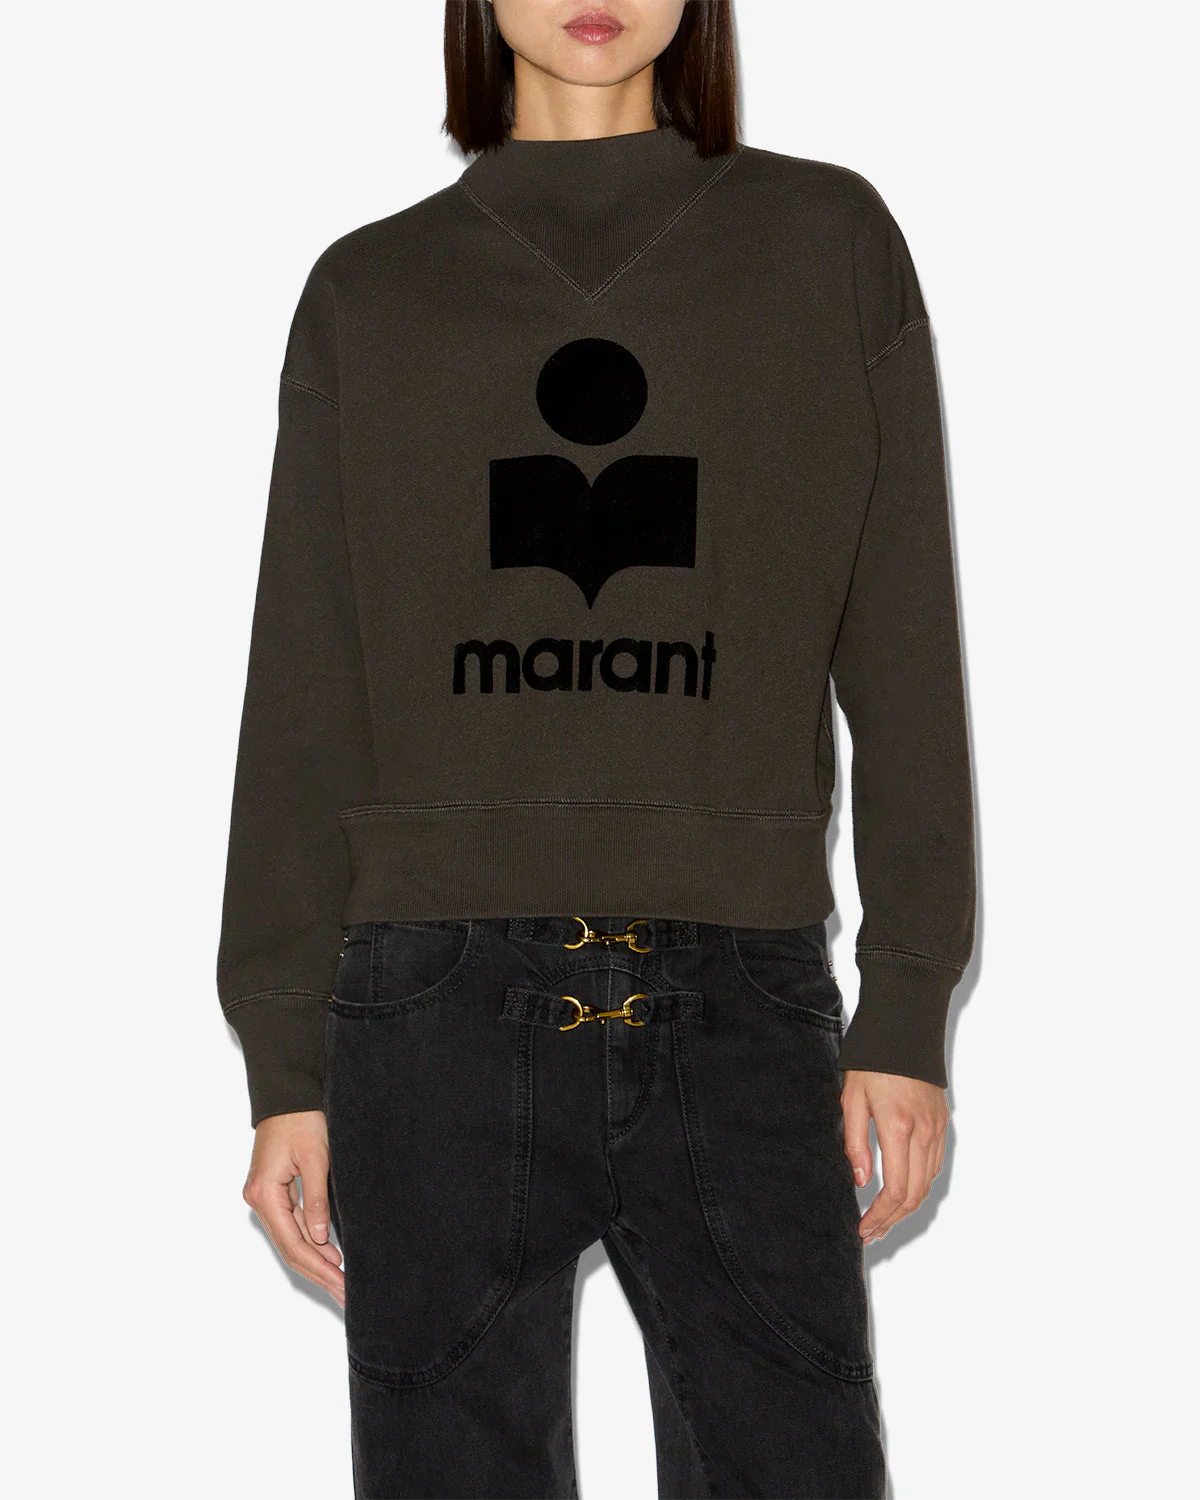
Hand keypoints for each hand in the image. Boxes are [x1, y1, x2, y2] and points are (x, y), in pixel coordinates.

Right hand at [242, 1110, 344, 1307]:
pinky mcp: (274, 1192)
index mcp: (265, 1194)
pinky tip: (330, 1257)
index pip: (294, 1243)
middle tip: (345, 1294)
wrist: (287, 1094)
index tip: (342, 1283)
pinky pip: (292, 1225)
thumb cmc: (301, 1119)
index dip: (319, 1267)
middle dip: (319, 1273)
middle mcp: (259, 1200)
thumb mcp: (316, 1157)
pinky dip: (311, 1242)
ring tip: (341, 1283)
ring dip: (316, 1261)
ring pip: (291, 1239)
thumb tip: (321, 1238)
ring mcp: (264, 1197)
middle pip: (290, 1247)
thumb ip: (316, 1199)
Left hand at [841, 1070, 947, 1244]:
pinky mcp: (942, 1123)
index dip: (880, 1216)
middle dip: (892, 1221)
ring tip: (883, 1220)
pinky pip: (934, 1165)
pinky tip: (902, 1192)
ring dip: (906, 1208)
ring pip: (928, 1183)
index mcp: (899, 1128)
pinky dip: (920, 1186)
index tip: (863, 1228)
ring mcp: (937, 1129)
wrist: (905, 1031)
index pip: (895, 1190)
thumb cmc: (873, 1062)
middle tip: (871, 1233)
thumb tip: (861, 1181)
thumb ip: (855, 1142)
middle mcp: (924, 1133)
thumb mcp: (852, 1099)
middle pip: (915, 1195)